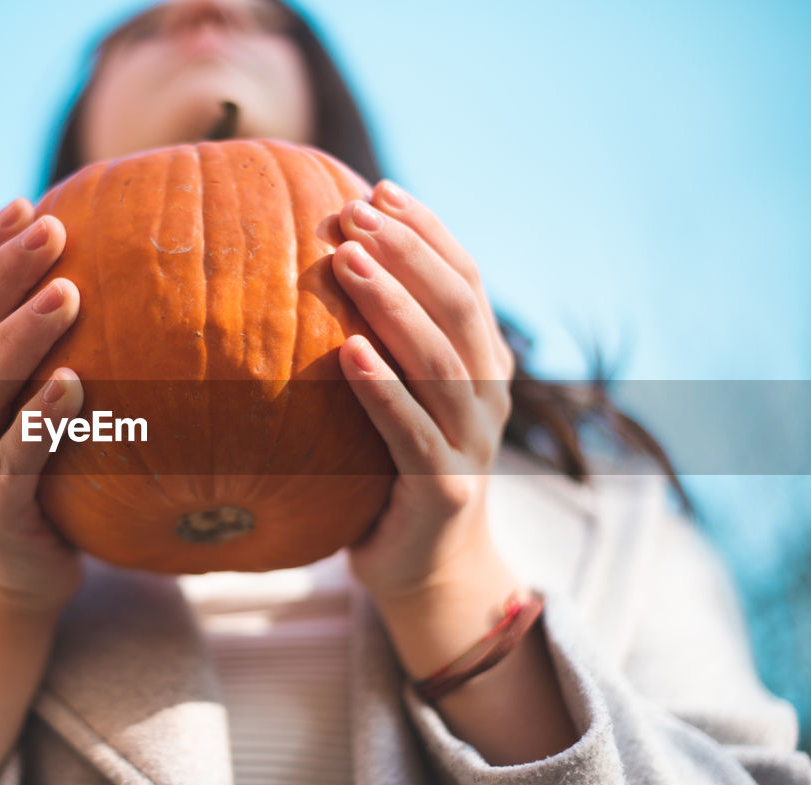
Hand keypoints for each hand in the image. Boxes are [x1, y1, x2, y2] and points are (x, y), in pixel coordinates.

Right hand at [0, 197, 84, 616]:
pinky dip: (39, 420)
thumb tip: (106, 285)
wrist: (1, 589)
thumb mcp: (15, 417)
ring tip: (68, 291)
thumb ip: (33, 362)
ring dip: (18, 336)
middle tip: (51, 227)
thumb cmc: (27, 486)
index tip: (23, 204)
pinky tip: (75, 383)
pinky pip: (12, 462)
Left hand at [332, 180, 516, 609]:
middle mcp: (488, 394)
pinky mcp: (442, 487)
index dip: (426, 231)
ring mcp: (470, 441)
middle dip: (407, 250)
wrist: (427, 568)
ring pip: (439, 359)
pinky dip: (383, 388)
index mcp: (483, 363)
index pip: (464, 279)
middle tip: (353, 212)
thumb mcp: (401, 397)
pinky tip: (348, 351)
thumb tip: (323, 269)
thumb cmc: (395, 470)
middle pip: (456, 305)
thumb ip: (385, 342)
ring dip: (394, 303)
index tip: (378, 189)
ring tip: (349, 258)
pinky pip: (411, 429)